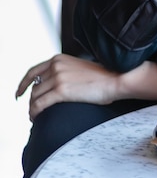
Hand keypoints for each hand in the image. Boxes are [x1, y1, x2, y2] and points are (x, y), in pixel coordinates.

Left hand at [16, 56, 156, 120]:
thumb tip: (53, 86)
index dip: (22, 84)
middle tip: (33, 111)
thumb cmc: (102, 77)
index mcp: (59, 59)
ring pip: (35, 97)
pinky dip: (34, 113)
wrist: (116, 79)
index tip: (19, 93)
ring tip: (35, 117)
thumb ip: (64, 72)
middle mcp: (56, 66)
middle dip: (31, 101)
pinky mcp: (62, 90)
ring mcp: (58, 77)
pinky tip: (36, 119)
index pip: (33, 72)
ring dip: (32, 109)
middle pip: (33, 87)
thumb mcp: (79, 68)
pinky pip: (39, 105)